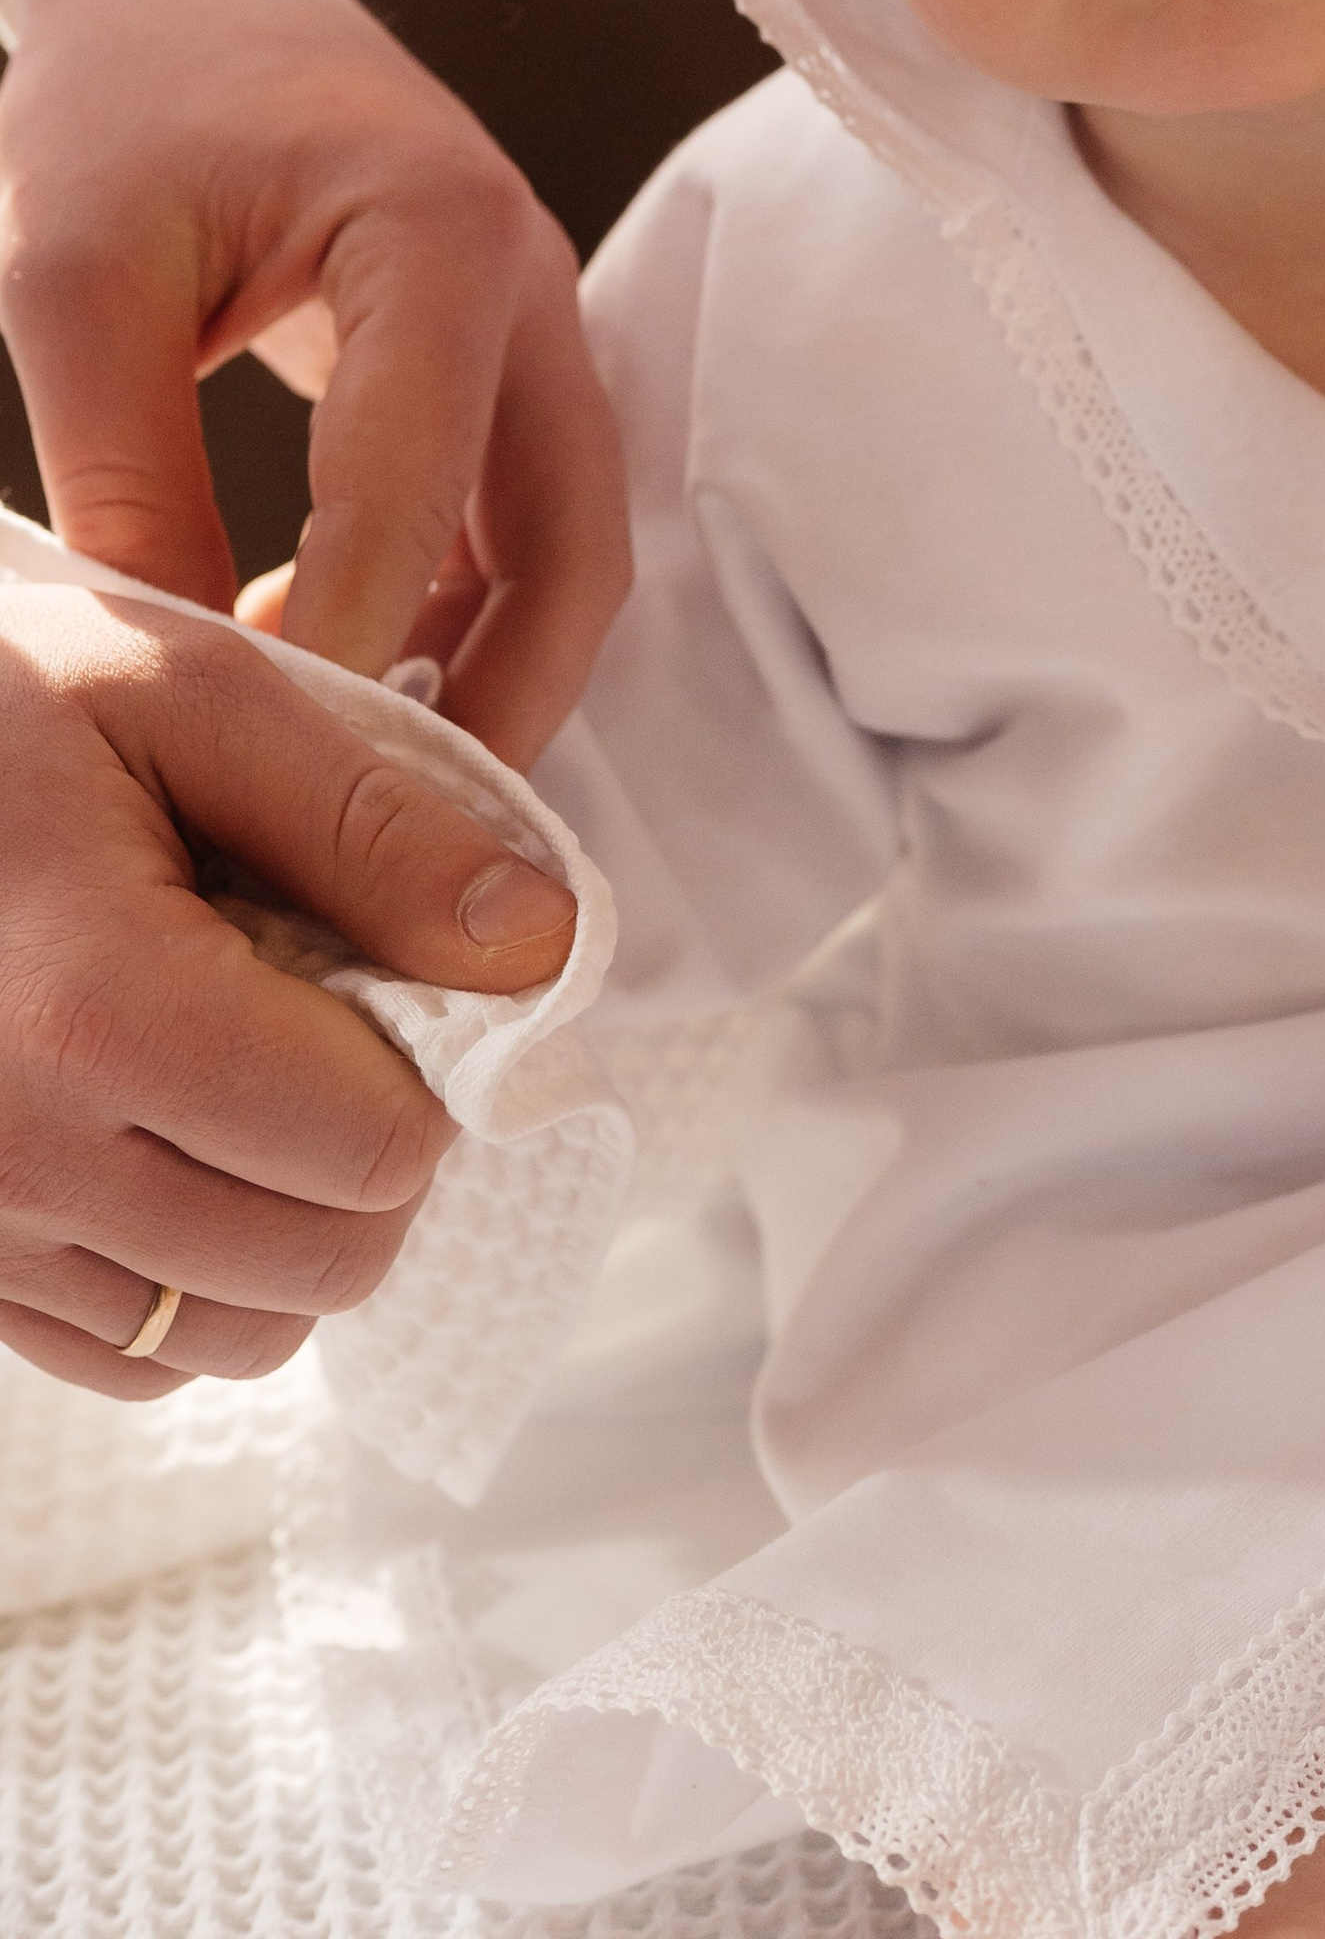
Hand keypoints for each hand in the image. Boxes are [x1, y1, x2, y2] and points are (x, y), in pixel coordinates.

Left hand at [0, 0, 627, 763]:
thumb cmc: (127, 104)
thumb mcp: (69, 275)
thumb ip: (120, 470)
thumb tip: (156, 666)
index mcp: (443, 237)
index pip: (418, 487)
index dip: (358, 644)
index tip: (282, 773)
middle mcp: (534, 288)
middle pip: (575, 546)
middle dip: (500, 705)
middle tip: (392, 845)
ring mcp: (543, 329)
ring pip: (570, 551)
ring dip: (490, 678)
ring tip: (369, 799)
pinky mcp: (511, 367)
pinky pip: (523, 525)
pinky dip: (464, 624)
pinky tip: (356, 697)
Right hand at [0, 579, 574, 1397]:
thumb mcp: (191, 699)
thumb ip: (379, 827)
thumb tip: (542, 949)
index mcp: (96, 1014)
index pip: (379, 1149)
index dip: (437, 1063)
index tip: (400, 969)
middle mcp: (15, 1163)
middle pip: (319, 1268)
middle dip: (375, 1151)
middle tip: (337, 1016)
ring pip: (225, 1337)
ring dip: (285, 1224)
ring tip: (251, 1068)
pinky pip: (119, 1354)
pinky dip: (184, 1271)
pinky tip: (168, 1130)